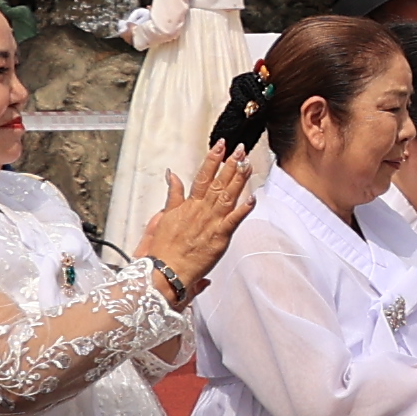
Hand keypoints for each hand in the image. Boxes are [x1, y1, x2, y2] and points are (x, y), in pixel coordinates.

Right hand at [141, 145, 257, 293]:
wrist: (164, 270)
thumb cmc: (163, 247)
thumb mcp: (164, 216)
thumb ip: (172, 195)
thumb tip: (171, 174)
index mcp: (189, 205)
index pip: (203, 177)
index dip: (212, 160)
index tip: (221, 145)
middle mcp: (201, 211)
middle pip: (218, 183)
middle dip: (230, 164)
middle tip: (241, 149)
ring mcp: (211, 223)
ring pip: (228, 196)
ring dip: (239, 180)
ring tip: (248, 164)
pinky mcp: (219, 238)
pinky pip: (233, 221)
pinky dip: (243, 210)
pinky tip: (253, 198)